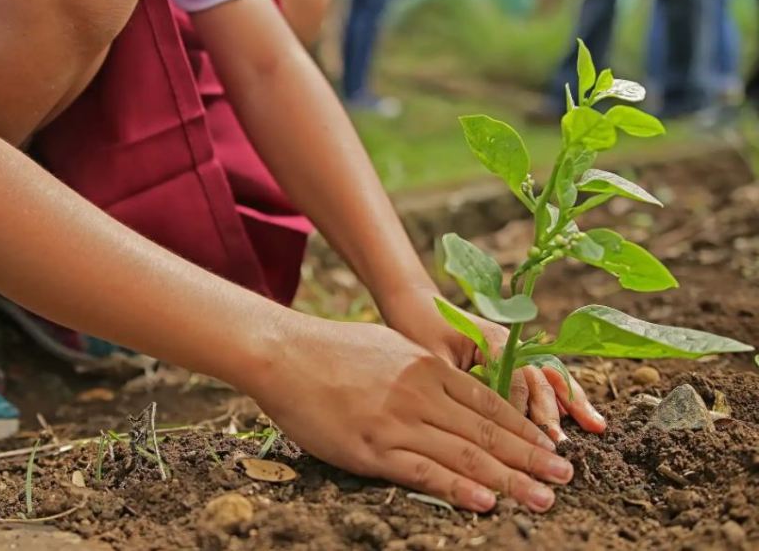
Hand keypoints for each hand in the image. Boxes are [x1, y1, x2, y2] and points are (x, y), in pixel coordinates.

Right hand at [246, 317, 574, 512]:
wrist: (284, 353)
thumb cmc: (333, 349)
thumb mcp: (390, 347)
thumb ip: (423, 370)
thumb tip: (451, 386)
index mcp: (428, 368)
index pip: (489, 404)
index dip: (525, 429)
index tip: (551, 446)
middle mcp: (421, 394)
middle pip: (488, 432)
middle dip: (531, 457)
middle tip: (565, 477)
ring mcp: (398, 422)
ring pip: (465, 455)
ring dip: (510, 479)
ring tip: (543, 497)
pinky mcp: (372, 448)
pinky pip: (424, 472)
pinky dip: (458, 488)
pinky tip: (487, 502)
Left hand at [382, 289, 605, 442]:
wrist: (416, 304)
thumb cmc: (418, 329)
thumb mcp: (432, 359)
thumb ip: (457, 384)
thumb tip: (475, 420)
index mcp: (492, 340)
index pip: (515, 378)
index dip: (520, 409)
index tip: (524, 438)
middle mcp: (510, 343)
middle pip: (538, 378)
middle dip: (551, 412)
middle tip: (559, 444)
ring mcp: (515, 350)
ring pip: (549, 377)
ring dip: (571, 402)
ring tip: (596, 426)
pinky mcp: (513, 358)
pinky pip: (543, 378)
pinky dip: (564, 396)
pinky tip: (585, 416)